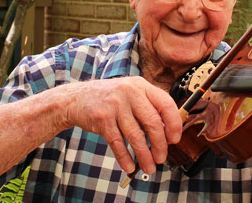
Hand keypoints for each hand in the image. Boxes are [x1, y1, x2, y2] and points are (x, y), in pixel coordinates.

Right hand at [61, 76, 181, 174]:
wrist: (76, 98)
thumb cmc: (109, 98)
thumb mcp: (131, 93)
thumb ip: (148, 106)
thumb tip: (168, 131)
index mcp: (141, 85)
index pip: (166, 103)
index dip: (174, 124)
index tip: (174, 139)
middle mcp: (130, 92)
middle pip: (152, 122)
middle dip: (160, 145)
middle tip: (162, 158)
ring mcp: (115, 105)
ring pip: (135, 136)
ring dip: (144, 155)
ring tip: (149, 166)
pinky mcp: (102, 118)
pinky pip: (117, 142)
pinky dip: (125, 157)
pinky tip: (130, 165)